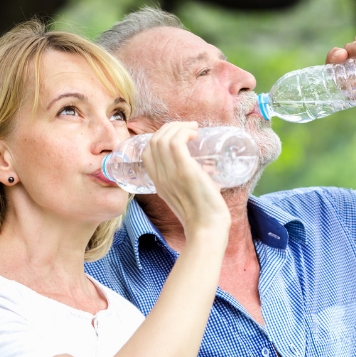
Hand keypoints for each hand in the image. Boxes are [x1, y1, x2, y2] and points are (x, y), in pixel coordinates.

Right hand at [142, 122, 230, 240]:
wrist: (207, 229)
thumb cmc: (203, 216)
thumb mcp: (186, 197)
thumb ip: (187, 185)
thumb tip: (204, 173)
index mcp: (158, 183)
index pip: (147, 152)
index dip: (160, 137)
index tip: (178, 136)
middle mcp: (161, 177)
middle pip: (154, 141)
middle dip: (170, 128)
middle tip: (189, 129)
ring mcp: (171, 174)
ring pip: (163, 138)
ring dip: (179, 127)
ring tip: (194, 129)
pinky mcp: (185, 171)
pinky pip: (177, 142)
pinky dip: (185, 132)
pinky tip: (195, 134)